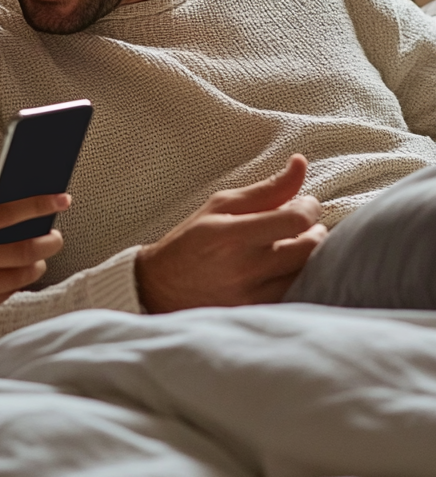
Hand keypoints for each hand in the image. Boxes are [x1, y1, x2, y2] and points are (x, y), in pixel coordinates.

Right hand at [0, 193, 69, 336]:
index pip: (3, 215)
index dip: (36, 206)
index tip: (60, 199)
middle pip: (18, 250)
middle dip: (45, 242)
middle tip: (56, 236)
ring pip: (14, 278)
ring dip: (34, 266)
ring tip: (40, 259)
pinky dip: (13, 286)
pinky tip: (18, 278)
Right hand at [135, 154, 327, 312]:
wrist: (161, 287)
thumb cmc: (192, 240)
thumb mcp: (221, 205)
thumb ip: (266, 189)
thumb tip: (300, 163)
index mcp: (232, 234)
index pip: (295, 220)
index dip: (310, 208)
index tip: (306, 204)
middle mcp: (244, 267)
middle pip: (309, 250)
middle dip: (316, 232)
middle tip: (306, 226)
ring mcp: (252, 295)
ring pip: (307, 275)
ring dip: (310, 257)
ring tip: (296, 246)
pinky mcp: (257, 313)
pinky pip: (296, 295)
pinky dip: (298, 278)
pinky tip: (287, 269)